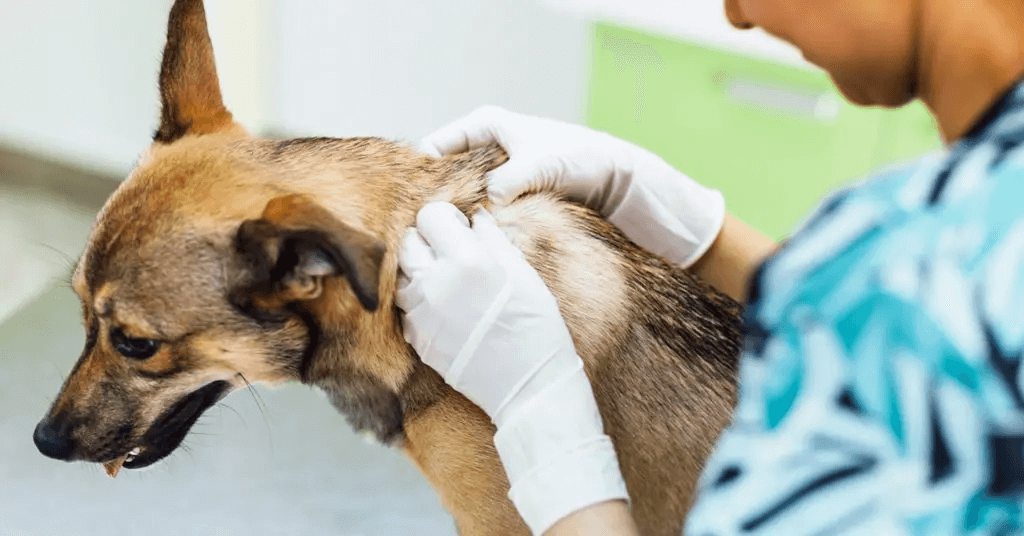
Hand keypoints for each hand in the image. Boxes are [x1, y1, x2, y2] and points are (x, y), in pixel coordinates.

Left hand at [397, 202, 628, 534]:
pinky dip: (421, 302)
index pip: (431, 216)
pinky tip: (447, 310)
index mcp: (467, 261)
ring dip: (420, 272)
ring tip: (448, 282)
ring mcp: (422, 314)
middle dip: (428, 242)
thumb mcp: (524, 275)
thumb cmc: (536, 328)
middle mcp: (436, 283)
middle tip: (452, 254)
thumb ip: (494, 241)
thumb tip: (475, 219)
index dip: (447, 220)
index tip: (460, 230)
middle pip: (409, 242)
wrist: (529, 386)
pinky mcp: (417, 339)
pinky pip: (407, 308)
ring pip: (402, 276)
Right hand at [419, 105, 725, 266]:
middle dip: (436, 201)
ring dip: (456, 216)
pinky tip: (471, 245)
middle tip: (429, 232)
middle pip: (441, 174)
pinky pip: (479, 207)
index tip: (418, 208)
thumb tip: (485, 202)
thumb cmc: (579, 158)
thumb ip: (509, 181)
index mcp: (482, 125)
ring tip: (448, 243)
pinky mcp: (504, 191)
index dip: (421, 177)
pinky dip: (474, 223)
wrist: (613, 175)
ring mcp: (492, 169)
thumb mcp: (540, 165)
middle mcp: (482, 144)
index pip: (433, 148)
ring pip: (459, 194)